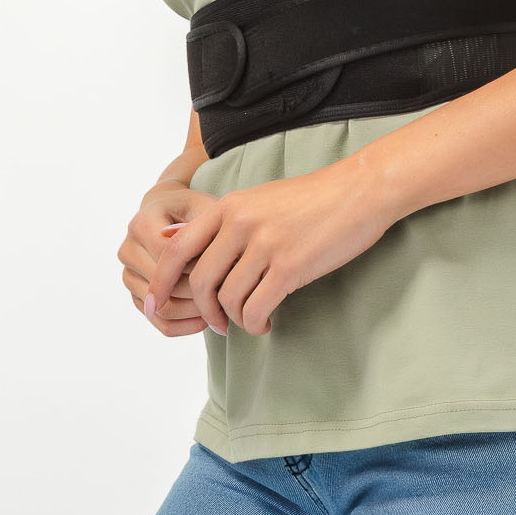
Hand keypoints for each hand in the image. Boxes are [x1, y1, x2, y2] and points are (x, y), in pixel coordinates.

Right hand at [120, 182, 220, 336]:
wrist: (173, 215)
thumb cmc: (197, 211)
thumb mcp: (207, 209)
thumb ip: (208, 228)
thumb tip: (210, 261)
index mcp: (141, 223)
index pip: (169, 256)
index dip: (201, 265)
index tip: (229, 268)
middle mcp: (128, 250)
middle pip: (166, 286)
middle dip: (201, 292)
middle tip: (232, 296)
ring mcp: (129, 275)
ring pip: (163, 309)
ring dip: (196, 312)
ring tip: (223, 307)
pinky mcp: (137, 296)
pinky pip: (161, 323)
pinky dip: (187, 326)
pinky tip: (209, 317)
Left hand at [144, 156, 397, 338]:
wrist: (360, 189)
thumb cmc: (314, 197)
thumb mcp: (259, 198)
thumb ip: (226, 222)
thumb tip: (186, 247)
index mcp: (228, 206)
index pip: (176, 250)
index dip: (160, 282)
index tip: (154, 305)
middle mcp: (240, 223)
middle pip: (200, 282)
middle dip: (204, 311)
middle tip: (217, 324)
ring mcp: (265, 245)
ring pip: (228, 299)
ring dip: (233, 321)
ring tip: (247, 323)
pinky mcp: (290, 266)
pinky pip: (256, 307)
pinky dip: (255, 323)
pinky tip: (265, 322)